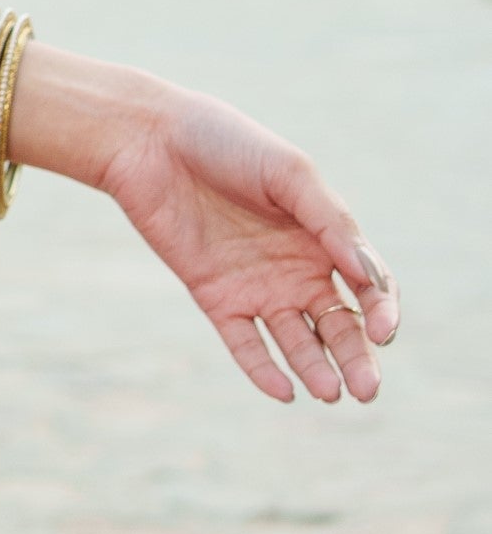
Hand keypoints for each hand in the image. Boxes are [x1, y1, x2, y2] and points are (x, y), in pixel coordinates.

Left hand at [13, 43, 399, 406]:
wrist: (150, 141)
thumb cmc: (226, 143)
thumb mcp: (288, 173)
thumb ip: (331, 222)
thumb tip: (368, 277)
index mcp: (323, 236)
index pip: (368, 288)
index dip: (381, 311)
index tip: (382, 330)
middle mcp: (296, 268)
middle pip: (338, 325)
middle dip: (356, 359)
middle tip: (366, 391)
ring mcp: (257, 286)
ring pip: (295, 341)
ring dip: (315, 369)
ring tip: (329, 393)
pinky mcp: (215, 297)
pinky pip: (244, 343)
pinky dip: (263, 369)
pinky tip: (284, 390)